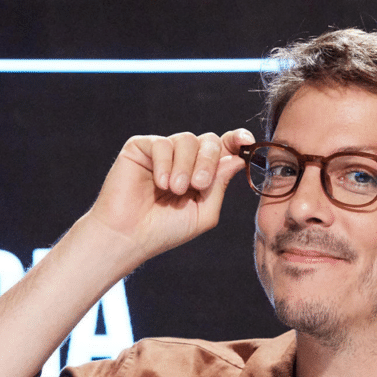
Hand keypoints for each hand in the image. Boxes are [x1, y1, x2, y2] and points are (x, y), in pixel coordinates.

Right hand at [86, 129, 254, 266]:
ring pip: (187, 139)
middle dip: (208, 161)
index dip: (237, 140)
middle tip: (199, 185)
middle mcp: (184, 159)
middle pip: (209, 140)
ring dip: (185, 166)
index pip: (224, 148)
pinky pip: (163, 143)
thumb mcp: (203, 213)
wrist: (129, 236)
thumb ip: (220, 186)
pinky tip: (159, 184)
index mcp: (202, 173)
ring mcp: (163, 152)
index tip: (247, 140)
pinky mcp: (141, 148)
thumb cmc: (165, 230)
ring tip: (175, 190)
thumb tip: (237, 159)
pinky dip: (165, 164)